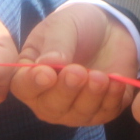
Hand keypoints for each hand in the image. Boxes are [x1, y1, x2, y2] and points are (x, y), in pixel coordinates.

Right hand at [10, 1, 139, 126]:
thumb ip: (55, 45)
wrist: (108, 28)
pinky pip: (105, 113)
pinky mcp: (101, 110)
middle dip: (66, 91)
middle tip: (79, 71)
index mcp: (29, 74)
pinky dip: (111, 99)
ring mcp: (74, 108)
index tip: (47, 74)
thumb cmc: (75, 25)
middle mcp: (47, 97)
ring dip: (90, 96)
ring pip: (78, 114)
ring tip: (101, 76)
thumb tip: (47, 64)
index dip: (34, 84)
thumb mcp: (62, 26)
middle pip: (50, 107)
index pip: (24, 87)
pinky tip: (116, 81)